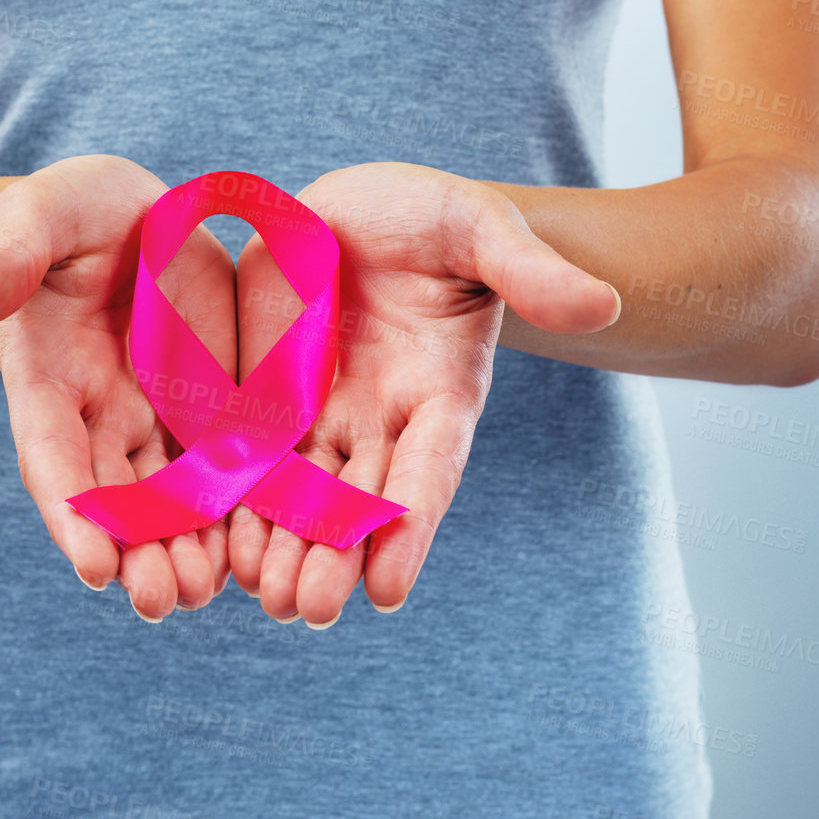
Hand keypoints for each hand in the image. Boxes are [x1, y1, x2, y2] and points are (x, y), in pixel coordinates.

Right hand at [0, 154, 236, 620]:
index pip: (53, 456)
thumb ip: (2, 258)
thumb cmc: (69, 211)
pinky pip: (223, 467)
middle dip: (137, 552)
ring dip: (186, 548)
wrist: (129, 211)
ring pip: (169, 498)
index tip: (93, 566)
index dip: (71, 511)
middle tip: (165, 602)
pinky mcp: (210, 407)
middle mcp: (98, 416)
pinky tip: (260, 549)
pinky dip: (235, 510)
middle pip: (114, 498)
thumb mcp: (37, 217)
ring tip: (209, 591)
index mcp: (45, 380)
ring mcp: (155, 418)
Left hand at [228, 162, 619, 625]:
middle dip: (333, 556)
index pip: (429, 470)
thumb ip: (530, 270)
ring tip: (261, 596)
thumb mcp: (482, 228)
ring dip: (281, 546)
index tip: (388, 592)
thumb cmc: (437, 218)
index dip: (409, 527)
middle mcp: (380, 418)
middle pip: (359, 501)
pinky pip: (248, 456)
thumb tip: (603, 304)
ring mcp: (319, 411)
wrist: (366, 208)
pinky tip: (215, 546)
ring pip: (300, 493)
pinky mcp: (265, 393)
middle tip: (307, 610)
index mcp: (440, 391)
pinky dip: (235, 501)